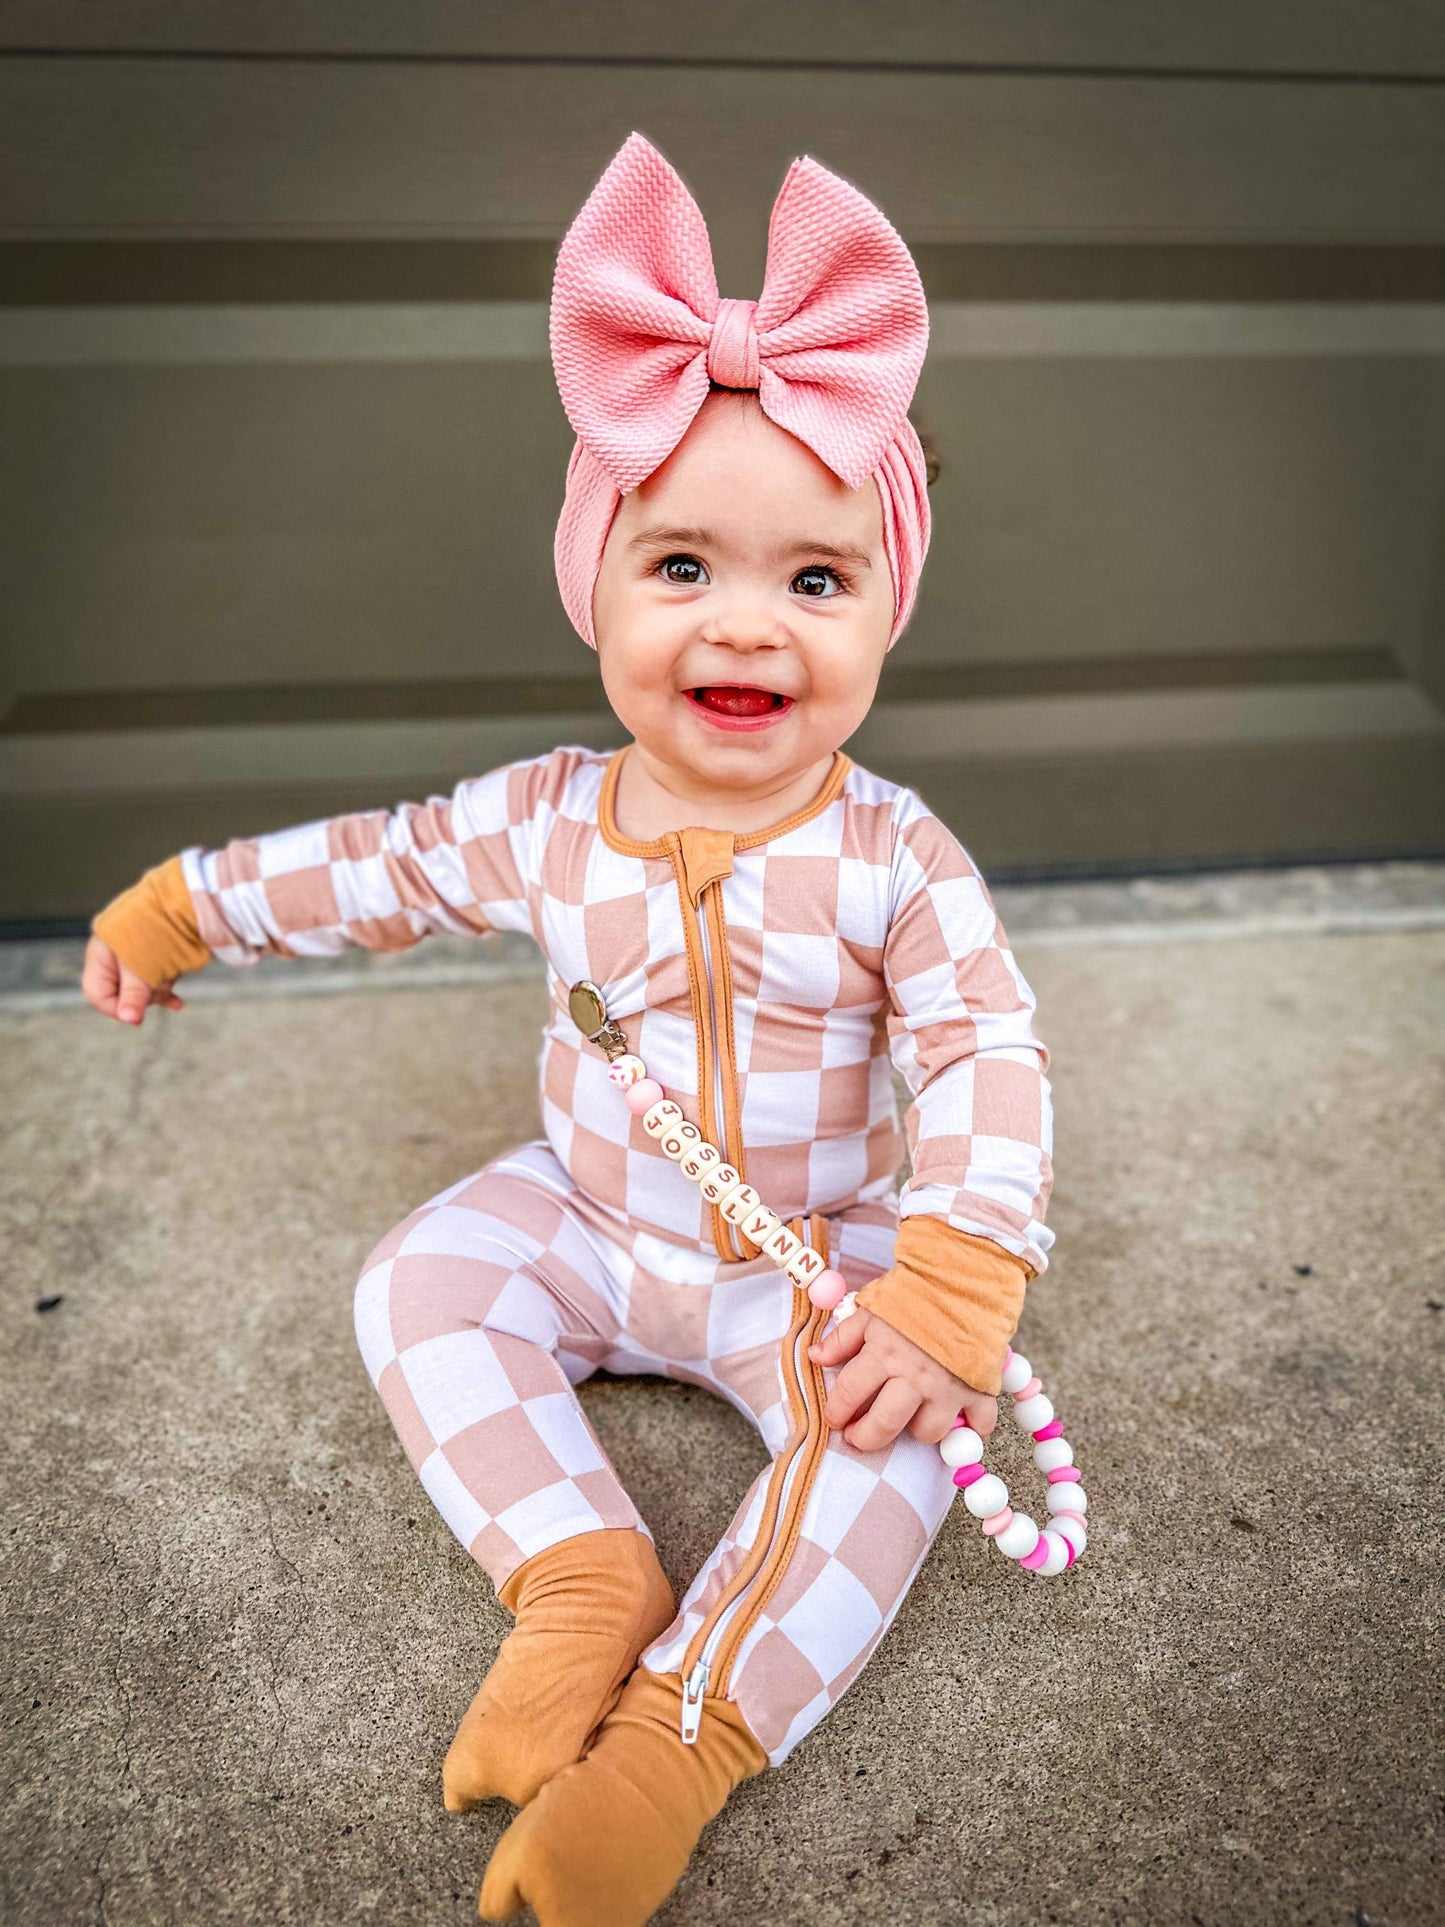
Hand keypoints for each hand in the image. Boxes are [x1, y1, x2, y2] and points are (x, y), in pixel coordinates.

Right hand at [81, 934, 185, 1025]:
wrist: (185, 898)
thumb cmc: (158, 930)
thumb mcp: (142, 966)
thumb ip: (134, 994)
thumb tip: (130, 1018)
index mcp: (100, 954)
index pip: (97, 994)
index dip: (116, 1009)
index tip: (138, 1017)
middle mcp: (114, 954)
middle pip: (121, 992)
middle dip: (142, 996)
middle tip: (160, 987)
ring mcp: (134, 953)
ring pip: (142, 987)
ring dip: (157, 988)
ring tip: (171, 975)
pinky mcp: (154, 953)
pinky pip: (156, 979)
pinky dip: (166, 989)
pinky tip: (178, 1004)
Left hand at [808, 1307, 998, 1453]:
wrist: (964, 1278)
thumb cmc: (914, 1294)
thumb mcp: (871, 1311)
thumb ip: (842, 1338)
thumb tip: (815, 1357)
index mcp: (883, 1354)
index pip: (849, 1394)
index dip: (836, 1412)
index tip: (835, 1418)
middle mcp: (914, 1376)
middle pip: (884, 1426)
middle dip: (865, 1438)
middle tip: (859, 1435)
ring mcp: (948, 1387)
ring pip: (929, 1432)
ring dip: (918, 1428)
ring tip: (912, 1415)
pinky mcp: (979, 1389)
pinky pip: (979, 1425)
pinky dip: (972, 1427)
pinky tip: (962, 1420)